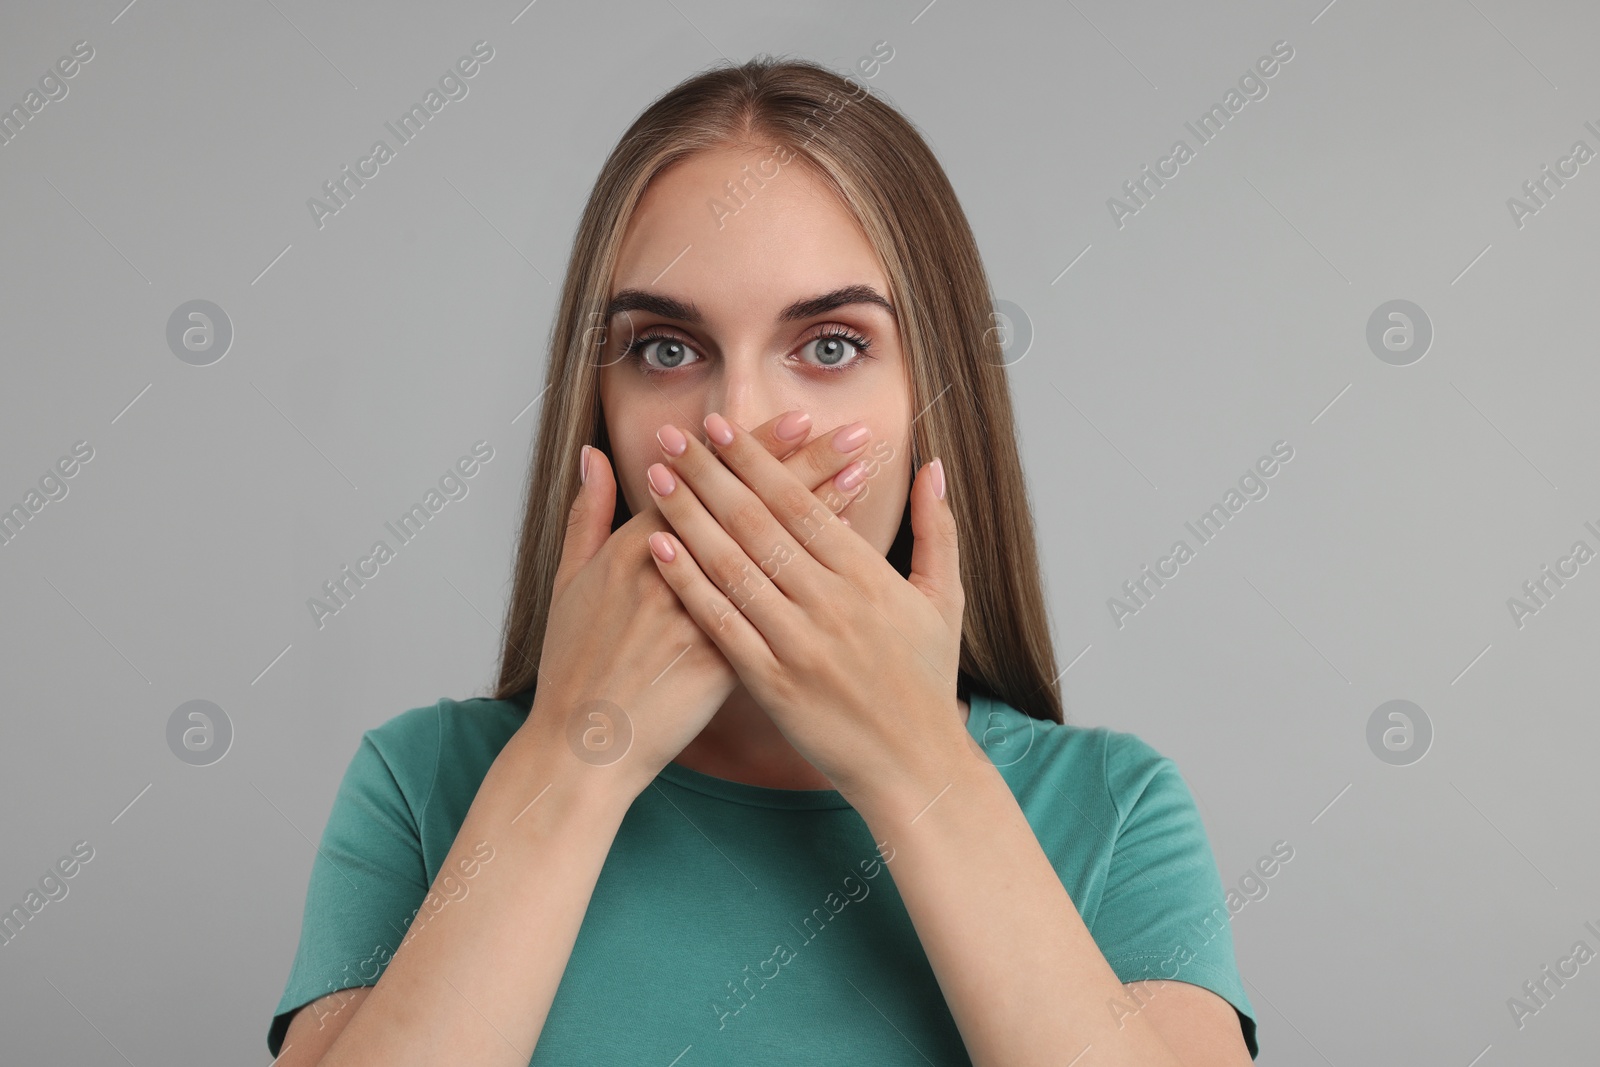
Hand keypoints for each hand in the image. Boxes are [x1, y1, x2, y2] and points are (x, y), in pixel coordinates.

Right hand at [521, 411, 879, 798]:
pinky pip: (782, 610)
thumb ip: (587, 514)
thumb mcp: (568, 581)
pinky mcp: (722, 663)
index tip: (799, 420)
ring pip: (772, 554)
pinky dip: (816, 579)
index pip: (708, 482)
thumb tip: (596, 456)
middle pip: (752, 508)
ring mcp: (700, 618)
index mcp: (634, 548)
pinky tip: (849, 558)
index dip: (756, 451)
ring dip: (823, 511)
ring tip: (863, 477)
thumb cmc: (574, 666)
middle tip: (852, 431)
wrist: (580, 744)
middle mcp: (672, 575)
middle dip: (807, 464)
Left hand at [642, 411, 967, 807]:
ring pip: (733, 566)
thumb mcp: (945, 600)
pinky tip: (659, 548)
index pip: (801, 503)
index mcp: (868, 577)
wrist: (915, 766)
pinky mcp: (772, 683)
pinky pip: (722, 623)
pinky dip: (689, 583)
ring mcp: (798, 643)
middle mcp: (831, 603)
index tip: (721, 428)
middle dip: (711, 474)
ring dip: (689, 516)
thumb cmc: (927, 681)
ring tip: (657, 477)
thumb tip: (934, 467)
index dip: (757, 461)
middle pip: (758, 524)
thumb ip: (938, 529)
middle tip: (673, 436)